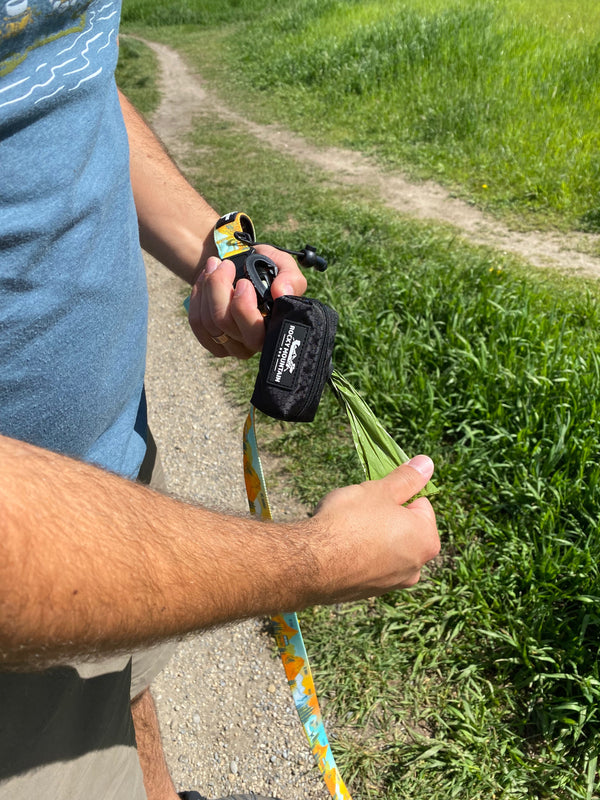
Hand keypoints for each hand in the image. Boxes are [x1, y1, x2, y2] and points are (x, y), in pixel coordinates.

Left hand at [188, 245, 307, 358]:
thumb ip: (291, 278)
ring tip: (214, 265)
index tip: (242, 282)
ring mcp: (233, 347)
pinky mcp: (214, 344)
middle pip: (225, 324)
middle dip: (218, 288)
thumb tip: (281, 292)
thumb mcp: (284, 266)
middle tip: (224, 265)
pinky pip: (197, 323)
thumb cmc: (265, 269)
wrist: (242, 270)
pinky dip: (197, 297)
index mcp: (276, 330)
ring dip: (206, 286)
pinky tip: (204, 282)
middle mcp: (255, 344)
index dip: (243, 308)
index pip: (255, 334)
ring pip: (208, 322)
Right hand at [308, 456, 438, 603]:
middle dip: (385, 517)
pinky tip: (338, 549)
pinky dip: (358, 554)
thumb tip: (427, 463)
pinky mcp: (368, 592)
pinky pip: (368, 564)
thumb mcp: (381, 490)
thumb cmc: (351, 521)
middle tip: (360, 511)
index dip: (396, 495)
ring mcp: (392, 583)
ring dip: (371, 536)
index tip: (375, 496)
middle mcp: (415, 567)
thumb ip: (407, 479)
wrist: (312, 562)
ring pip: (386, 547)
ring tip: (347, 529)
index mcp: (426, 540)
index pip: (421, 504)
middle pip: (405, 528)